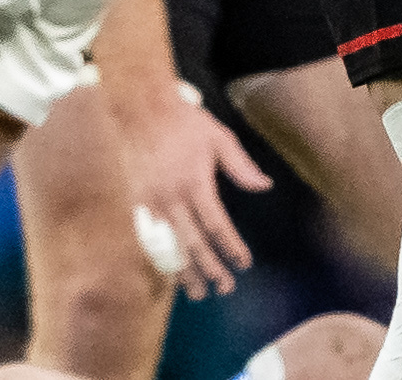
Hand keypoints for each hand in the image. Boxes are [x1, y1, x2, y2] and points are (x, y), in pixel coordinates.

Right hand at [116, 85, 273, 299]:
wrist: (140, 108)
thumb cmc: (184, 122)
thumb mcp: (219, 137)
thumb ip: (241, 166)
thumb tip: (265, 186)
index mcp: (195, 182)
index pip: (217, 225)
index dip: (231, 248)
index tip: (244, 264)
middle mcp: (172, 197)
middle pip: (193, 244)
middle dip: (210, 269)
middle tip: (225, 288)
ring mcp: (151, 202)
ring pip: (169, 246)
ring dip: (184, 272)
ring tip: (197, 293)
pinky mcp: (136, 202)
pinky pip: (149, 239)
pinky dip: (161, 259)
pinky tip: (170, 273)